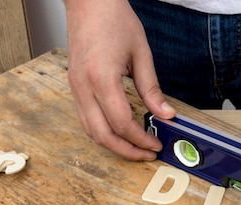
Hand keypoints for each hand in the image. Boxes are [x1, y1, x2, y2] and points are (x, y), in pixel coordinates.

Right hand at [64, 0, 175, 159]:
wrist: (89, 1)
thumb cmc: (114, 19)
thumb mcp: (141, 53)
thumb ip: (152, 89)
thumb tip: (166, 114)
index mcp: (102, 78)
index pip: (122, 123)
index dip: (140, 139)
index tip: (155, 144)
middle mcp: (84, 87)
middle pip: (102, 135)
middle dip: (126, 150)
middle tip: (147, 154)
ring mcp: (75, 88)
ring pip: (90, 131)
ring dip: (113, 145)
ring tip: (135, 147)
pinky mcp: (74, 87)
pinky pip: (85, 119)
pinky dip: (102, 132)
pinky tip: (119, 132)